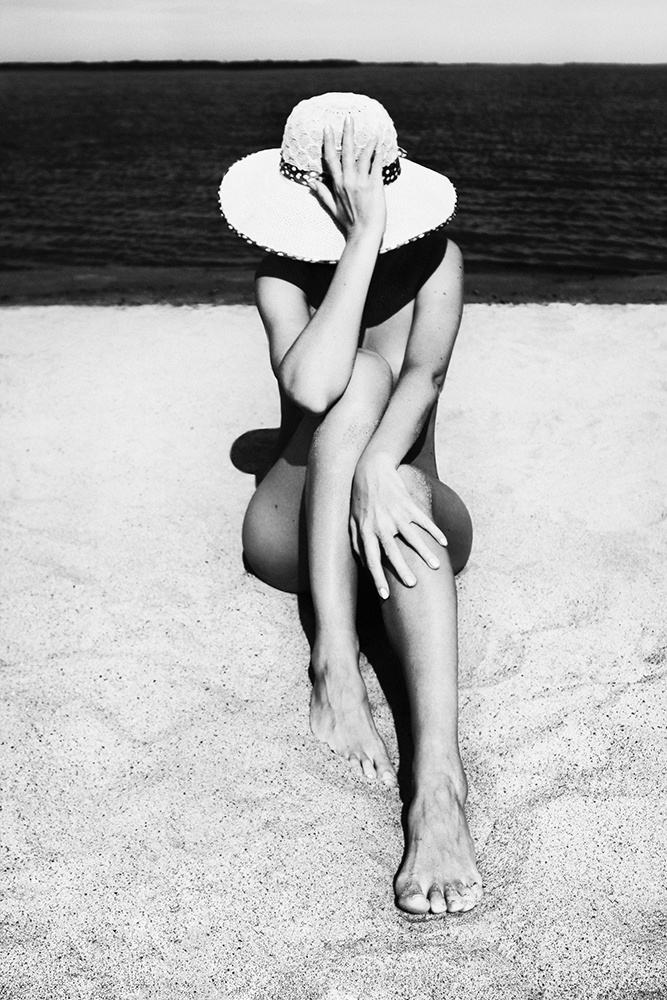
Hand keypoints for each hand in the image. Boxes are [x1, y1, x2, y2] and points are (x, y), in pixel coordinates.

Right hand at [307, 115, 386, 242]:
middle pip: (347, 152)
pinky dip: (378, 155)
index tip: (328, 128)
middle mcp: (348, 181)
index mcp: (337, 185)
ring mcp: (362, 182)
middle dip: (347, 134)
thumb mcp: (332, 208)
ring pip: (364, 156)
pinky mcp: (375, 185)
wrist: (364, 233)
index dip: (329, 142)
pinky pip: (377, 166)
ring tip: (372, 132)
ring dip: (368, 143)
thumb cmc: (349, 223)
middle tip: (349, 118)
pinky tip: (380, 146)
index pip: (330, 159)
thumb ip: (322, 193)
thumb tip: (309, 182)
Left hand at [349, 454, 447, 598]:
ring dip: (425, 552)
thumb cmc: (360, 500)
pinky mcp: (407, 505)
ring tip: (436, 566)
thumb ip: (357, 544)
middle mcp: (380, 524)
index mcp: (365, 531)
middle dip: (402, 569)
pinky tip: (444, 542)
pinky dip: (434, 531)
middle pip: (391, 551)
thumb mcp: (352, 521)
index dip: (377, 577)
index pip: (370, 559)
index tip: (385, 595)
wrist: (371, 470)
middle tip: (412, 584)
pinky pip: (422, 520)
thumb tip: (364, 566)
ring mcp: (395, 514)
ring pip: (411, 537)